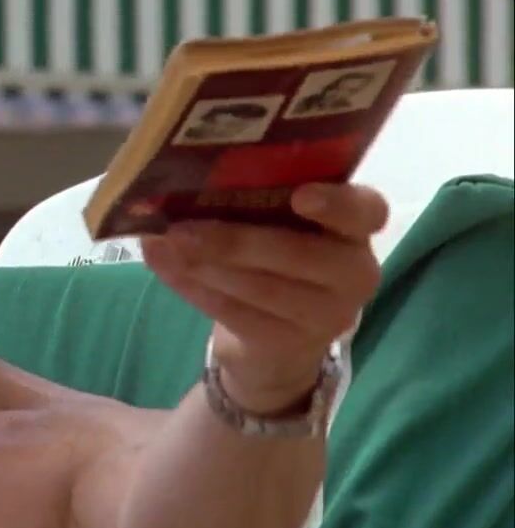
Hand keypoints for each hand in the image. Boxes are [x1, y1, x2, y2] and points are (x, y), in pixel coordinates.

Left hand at [139, 183, 387, 413]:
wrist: (276, 341)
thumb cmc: (276, 258)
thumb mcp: (278, 225)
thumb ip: (251, 203)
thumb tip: (176, 185)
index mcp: (355, 228)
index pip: (366, 211)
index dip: (337, 203)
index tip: (300, 195)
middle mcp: (353, 272)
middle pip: (298, 254)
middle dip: (234, 241)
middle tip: (180, 228)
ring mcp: (325, 315)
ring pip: (262, 287)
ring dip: (205, 265)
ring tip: (165, 244)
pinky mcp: (288, 343)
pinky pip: (235, 313)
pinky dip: (192, 287)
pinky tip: (162, 264)